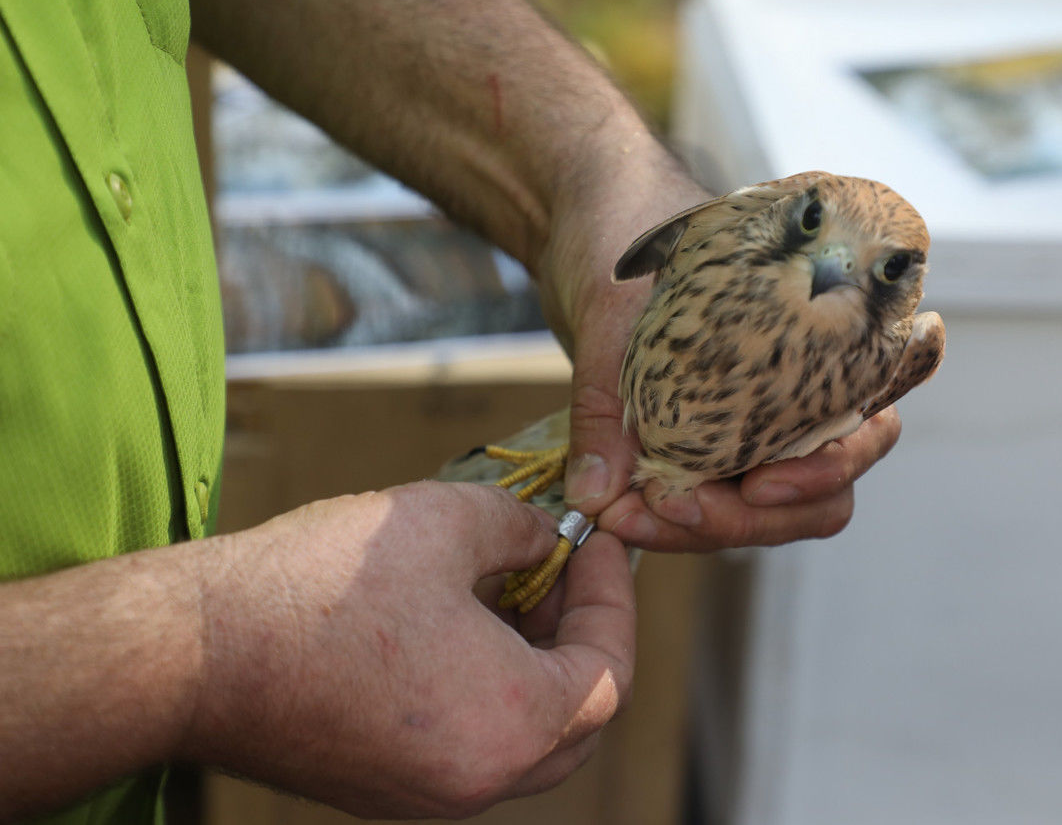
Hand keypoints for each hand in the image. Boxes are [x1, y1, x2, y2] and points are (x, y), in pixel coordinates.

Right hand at [178, 482, 634, 818]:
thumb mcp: (443, 521)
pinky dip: (486, 689)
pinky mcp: (385, 789)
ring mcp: (428, 796)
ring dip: (533, 662)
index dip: (612, 598)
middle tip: (560, 567)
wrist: (194, 654)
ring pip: (523, 737)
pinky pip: (470, 745)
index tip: (593, 543)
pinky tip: (456, 623)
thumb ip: (522, 528)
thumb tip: (548, 538)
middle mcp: (478, 780)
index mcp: (511, 725)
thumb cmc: (318, 587)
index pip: (608, 673)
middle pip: (577, 718)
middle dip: (579, 634)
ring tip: (505, 585)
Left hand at [542, 162, 902, 552]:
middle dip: (752, 519)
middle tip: (674, 510)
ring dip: (710, 526)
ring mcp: (757, 418)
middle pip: (823, 490)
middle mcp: (804, 386)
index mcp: (824, 335)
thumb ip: (607, 404)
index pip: (870, 424)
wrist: (582, 206)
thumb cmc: (626, 224)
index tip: (761, 483)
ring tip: (634, 515)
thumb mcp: (616, 308)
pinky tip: (624, 508)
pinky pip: (714, 494)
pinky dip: (676, 514)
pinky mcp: (707, 436)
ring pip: (768, 505)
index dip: (831, 468)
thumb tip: (602, 493)